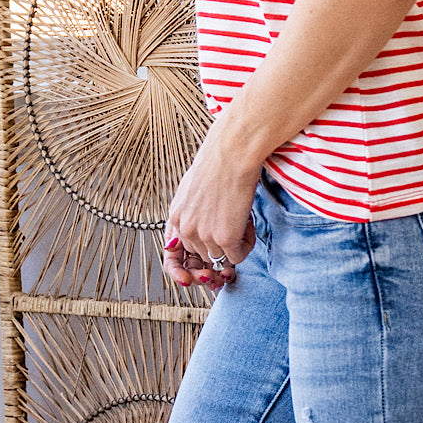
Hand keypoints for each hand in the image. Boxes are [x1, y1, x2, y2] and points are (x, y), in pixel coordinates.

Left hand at [163, 124, 260, 291]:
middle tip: (234, 225)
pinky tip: (248, 222)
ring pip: (222, 258)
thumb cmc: (219, 162)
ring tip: (242, 217)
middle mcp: (186, 228)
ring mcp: (204, 234)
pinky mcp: (225, 236)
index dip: (186, 267)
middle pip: (204, 256)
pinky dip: (247, 244)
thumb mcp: (194, 189)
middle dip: (221, 246)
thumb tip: (201, 235)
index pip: (174, 254)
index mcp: (176, 216)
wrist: (232, 151)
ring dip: (236, 243)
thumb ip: (192, 213)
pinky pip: (238, 257)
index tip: (199, 271)